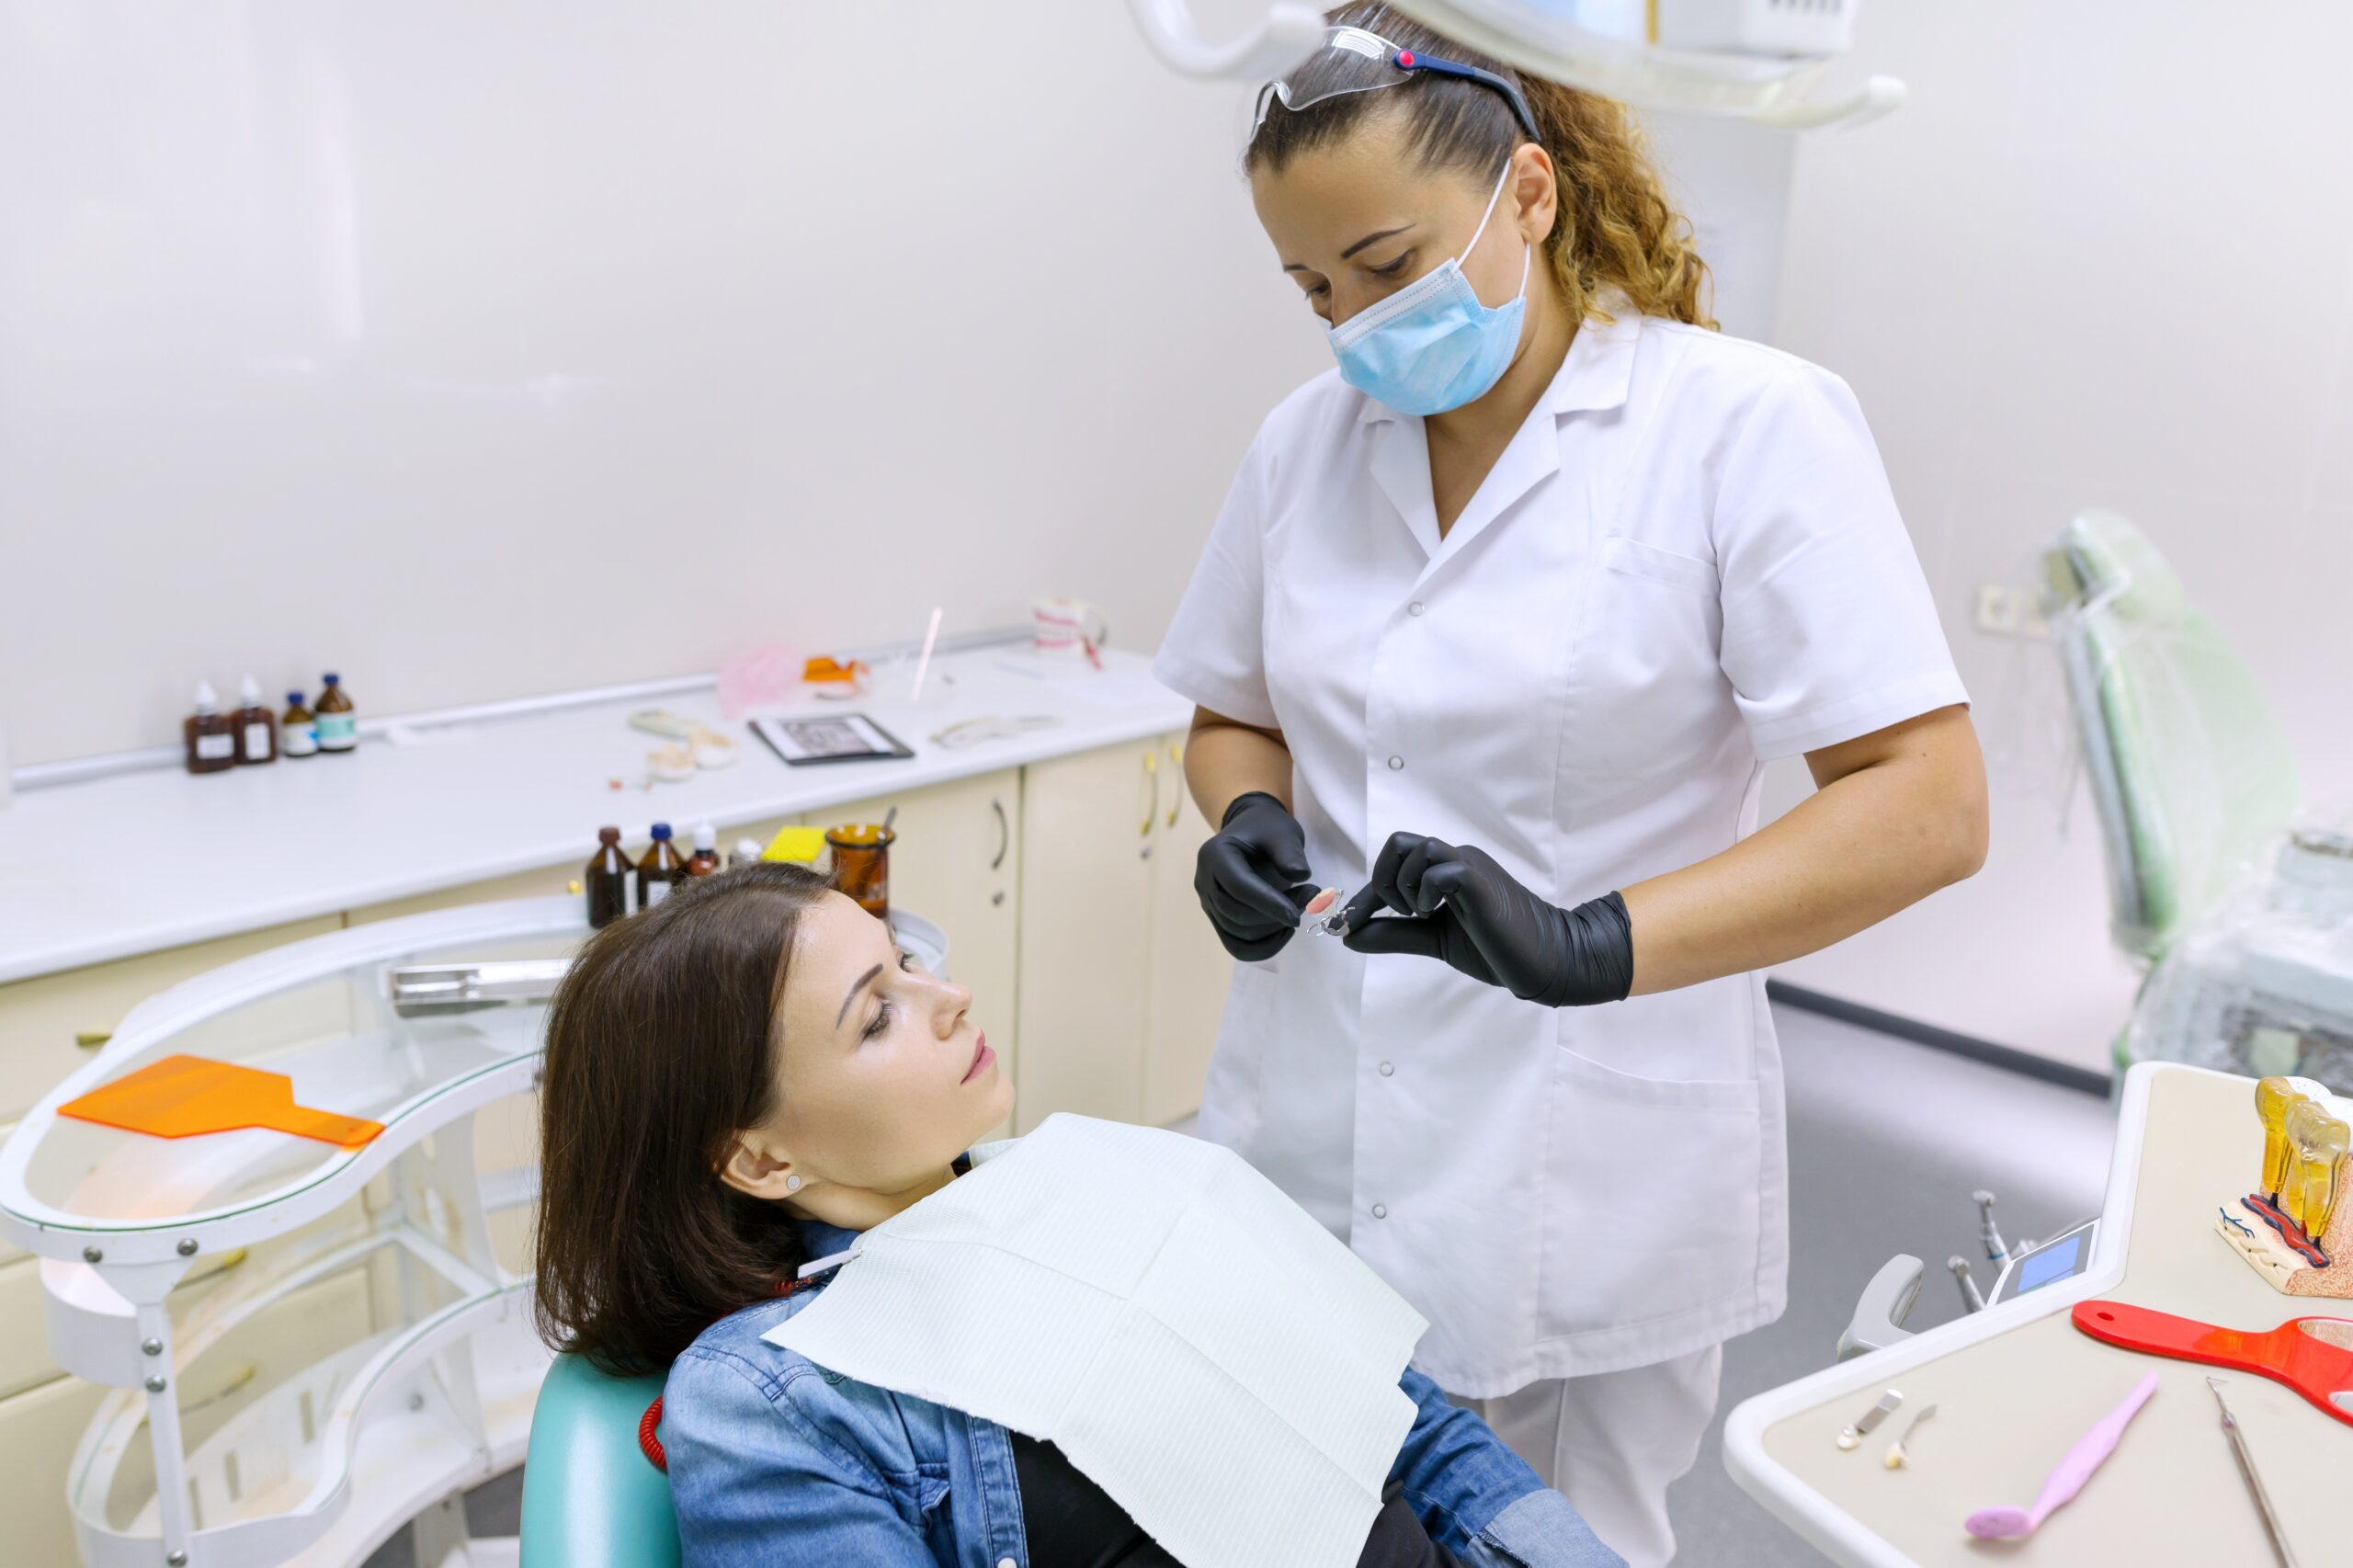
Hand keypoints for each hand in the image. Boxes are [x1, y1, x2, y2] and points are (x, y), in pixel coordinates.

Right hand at [1195, 792, 1318, 961]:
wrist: (1252, 832)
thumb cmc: (1268, 830)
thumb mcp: (1283, 832)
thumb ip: (1290, 853)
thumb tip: (1300, 875)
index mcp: (1215, 855)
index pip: (1238, 887)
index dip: (1268, 903)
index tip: (1297, 915)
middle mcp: (1204, 881)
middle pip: (1236, 913)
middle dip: (1275, 916)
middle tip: (1310, 899)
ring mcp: (1207, 902)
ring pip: (1238, 933)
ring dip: (1273, 929)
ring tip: (1301, 907)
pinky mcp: (1217, 918)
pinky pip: (1236, 945)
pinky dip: (1263, 947)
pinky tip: (1284, 931)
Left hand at [1339, 833, 1632, 1006]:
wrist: (1547, 960)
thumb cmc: (1495, 948)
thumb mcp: (1432, 940)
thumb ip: (1393, 934)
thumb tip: (1347, 934)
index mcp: (1445, 871)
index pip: (1392, 865)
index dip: (1364, 897)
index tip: (1346, 925)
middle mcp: (1456, 860)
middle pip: (1398, 842)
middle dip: (1382, 880)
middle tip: (1401, 915)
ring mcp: (1470, 868)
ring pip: (1417, 847)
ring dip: (1404, 885)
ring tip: (1422, 916)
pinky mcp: (1481, 883)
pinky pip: (1443, 868)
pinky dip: (1427, 891)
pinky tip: (1435, 916)